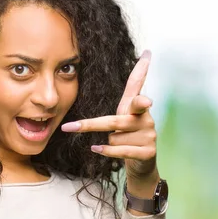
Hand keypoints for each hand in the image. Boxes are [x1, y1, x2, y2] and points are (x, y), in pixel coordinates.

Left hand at [61, 50, 157, 182]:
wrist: (142, 165)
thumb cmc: (128, 138)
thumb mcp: (122, 119)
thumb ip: (122, 104)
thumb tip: (122, 84)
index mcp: (138, 107)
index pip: (137, 85)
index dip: (141, 69)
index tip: (146, 53)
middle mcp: (146, 118)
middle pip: (114, 120)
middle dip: (90, 126)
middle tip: (68, 127)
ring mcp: (149, 135)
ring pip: (114, 138)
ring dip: (110, 144)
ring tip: (121, 145)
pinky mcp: (148, 152)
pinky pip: (120, 150)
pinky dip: (107, 152)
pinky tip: (96, 149)